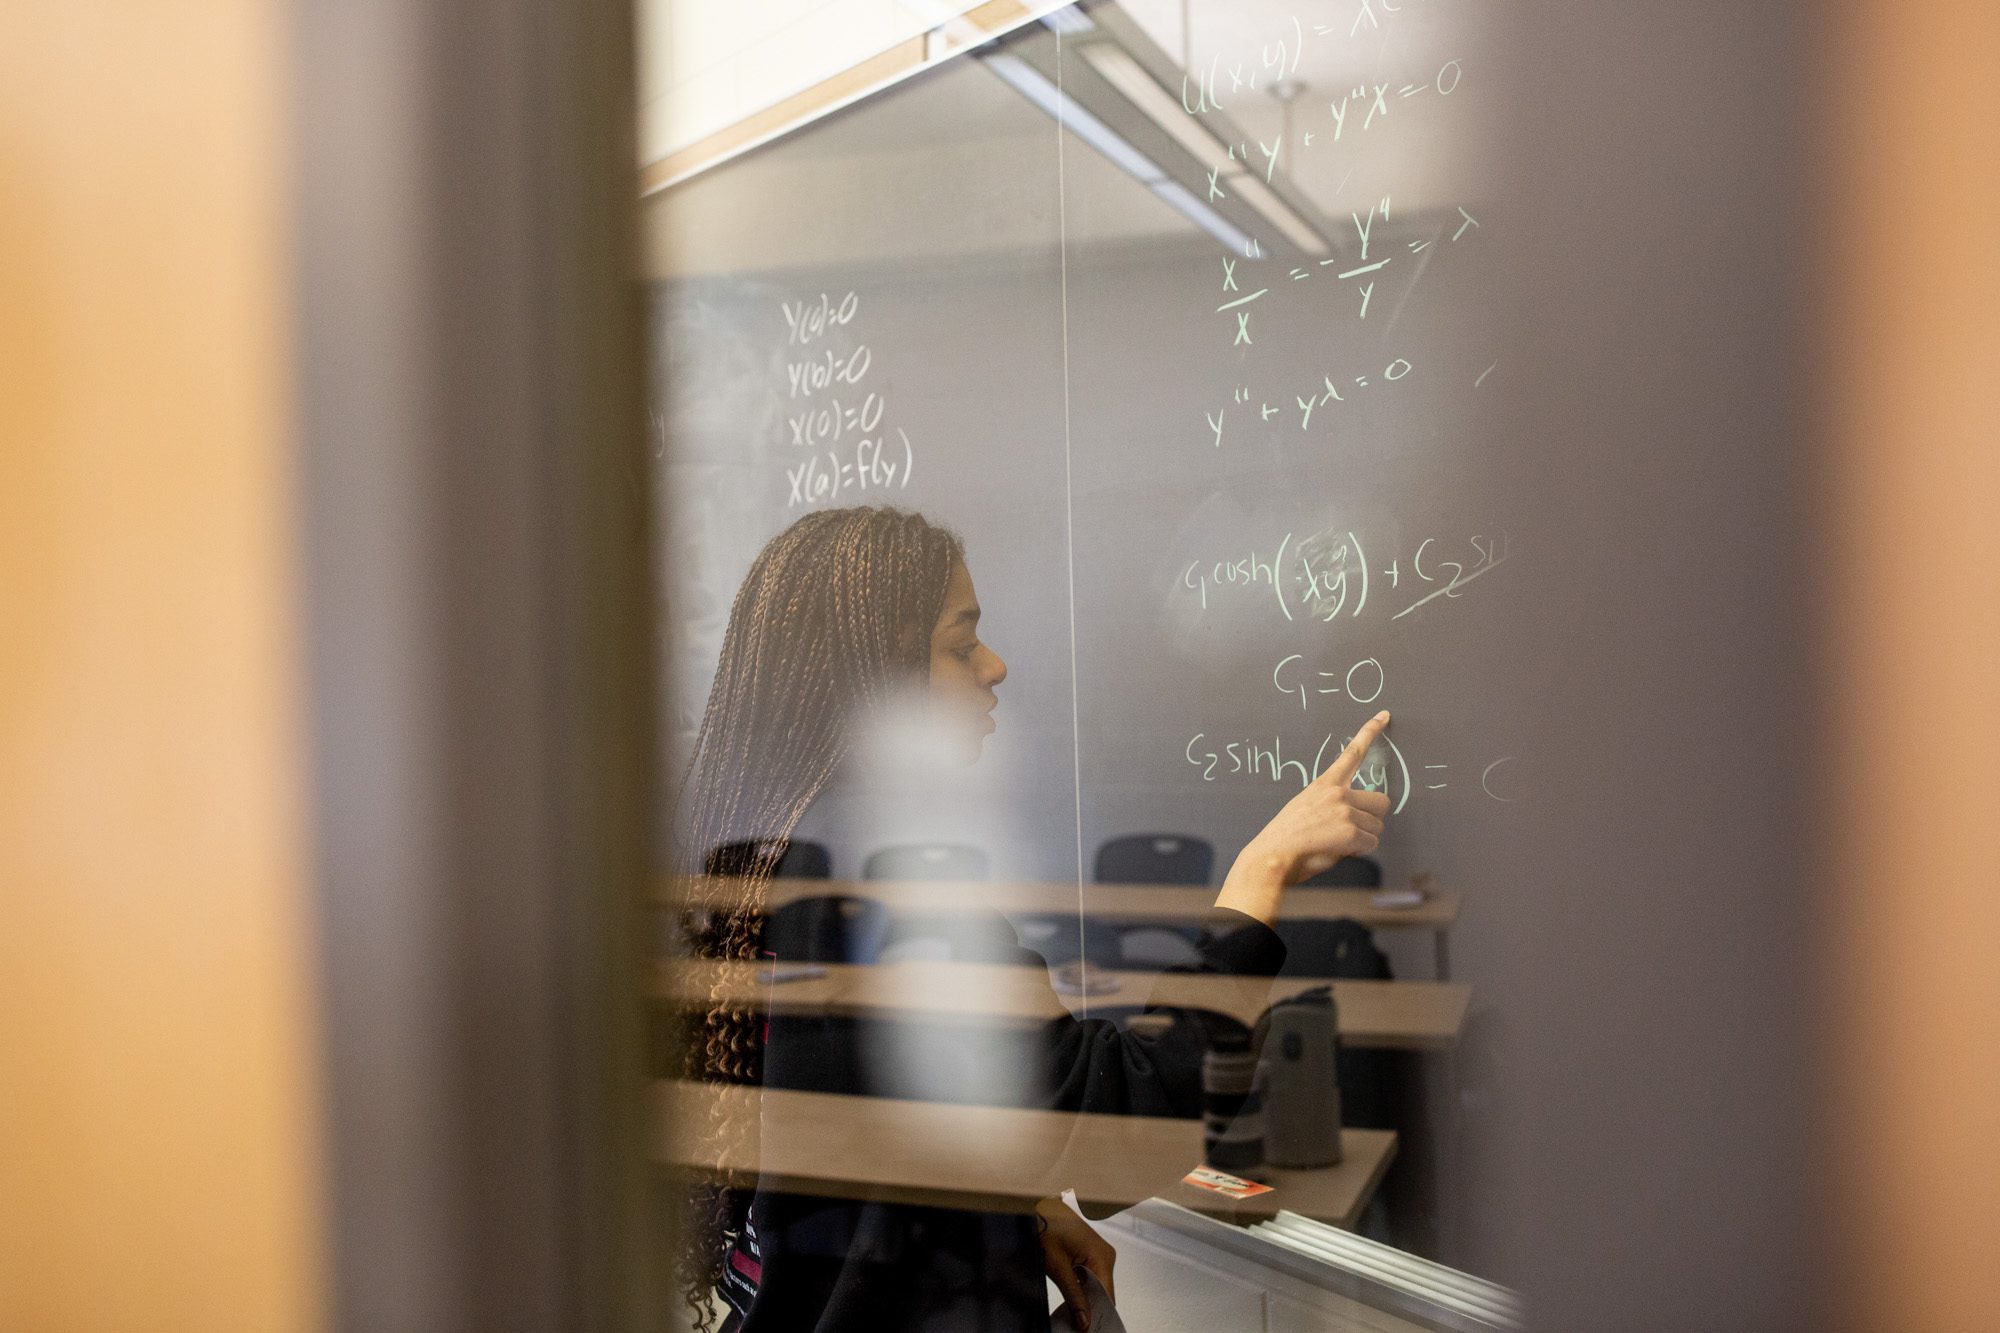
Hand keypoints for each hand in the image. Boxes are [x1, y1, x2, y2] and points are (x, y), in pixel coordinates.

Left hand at [1036, 1196, 1115, 1330]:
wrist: (1037, 1207)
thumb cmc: (1047, 1226)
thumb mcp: (1057, 1266)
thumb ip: (1073, 1296)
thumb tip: (1084, 1320)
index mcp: (1102, 1256)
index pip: (1107, 1296)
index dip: (1098, 1315)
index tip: (1087, 1328)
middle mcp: (1105, 1254)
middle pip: (1104, 1292)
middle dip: (1091, 1308)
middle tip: (1078, 1322)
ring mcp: (1099, 1253)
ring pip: (1097, 1286)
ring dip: (1086, 1299)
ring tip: (1073, 1310)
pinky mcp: (1091, 1253)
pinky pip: (1092, 1277)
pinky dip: (1083, 1289)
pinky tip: (1073, 1296)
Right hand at [1217, 710, 1392, 924]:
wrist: (1272, 856)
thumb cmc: (1285, 838)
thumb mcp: (1304, 808)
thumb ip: (1331, 805)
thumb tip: (1354, 817)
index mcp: (1325, 784)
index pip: (1352, 753)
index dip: (1370, 732)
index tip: (1384, 715)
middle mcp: (1337, 793)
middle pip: (1382, 802)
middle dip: (1373, 819)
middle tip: (1353, 831)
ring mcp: (1345, 811)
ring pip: (1377, 827)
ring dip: (1363, 839)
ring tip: (1335, 843)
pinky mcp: (1350, 831)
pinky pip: (1371, 844)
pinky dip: (1359, 851)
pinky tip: (1337, 851)